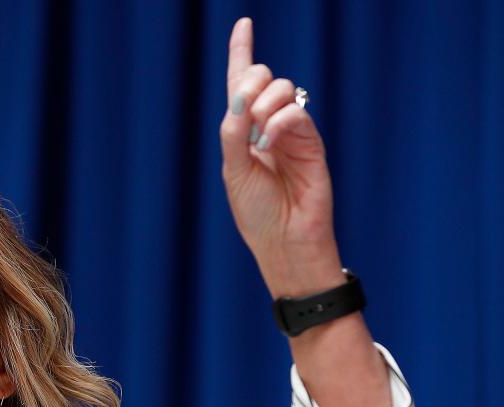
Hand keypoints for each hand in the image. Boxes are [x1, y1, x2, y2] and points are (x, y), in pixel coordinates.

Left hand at [220, 17, 343, 298]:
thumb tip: (239, 97)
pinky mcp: (312, 142)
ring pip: (282, 89)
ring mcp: (292, 133)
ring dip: (263, 106)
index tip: (244, 23)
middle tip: (244, 119)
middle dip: (249, 86)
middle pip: (262, 78)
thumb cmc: (256, 214)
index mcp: (244, 134)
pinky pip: (297, 112)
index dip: (242, 52)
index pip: (241, 84)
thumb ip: (233, 133)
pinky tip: (270, 143)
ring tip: (259, 140)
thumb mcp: (233, 171)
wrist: (284, 243)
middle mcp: (268, 127)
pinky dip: (279, 122)